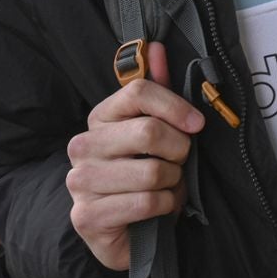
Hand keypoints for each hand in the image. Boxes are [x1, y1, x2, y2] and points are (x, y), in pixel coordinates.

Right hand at [65, 42, 203, 271]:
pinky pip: (146, 203)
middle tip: (180, 163)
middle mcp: (82, 146)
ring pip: (152, 172)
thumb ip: (157, 89)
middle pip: (148, 131)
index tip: (196, 124)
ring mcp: (80, 182)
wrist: (126, 230)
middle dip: (179, 151)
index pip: (138, 92)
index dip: (176, 106)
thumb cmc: (144, 174)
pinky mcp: (86, 217)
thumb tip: (156, 46)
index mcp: (99, 117)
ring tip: (168, 187)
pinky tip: (159, 209)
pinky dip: (164, 206)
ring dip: (173, 183)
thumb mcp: (155, 130)